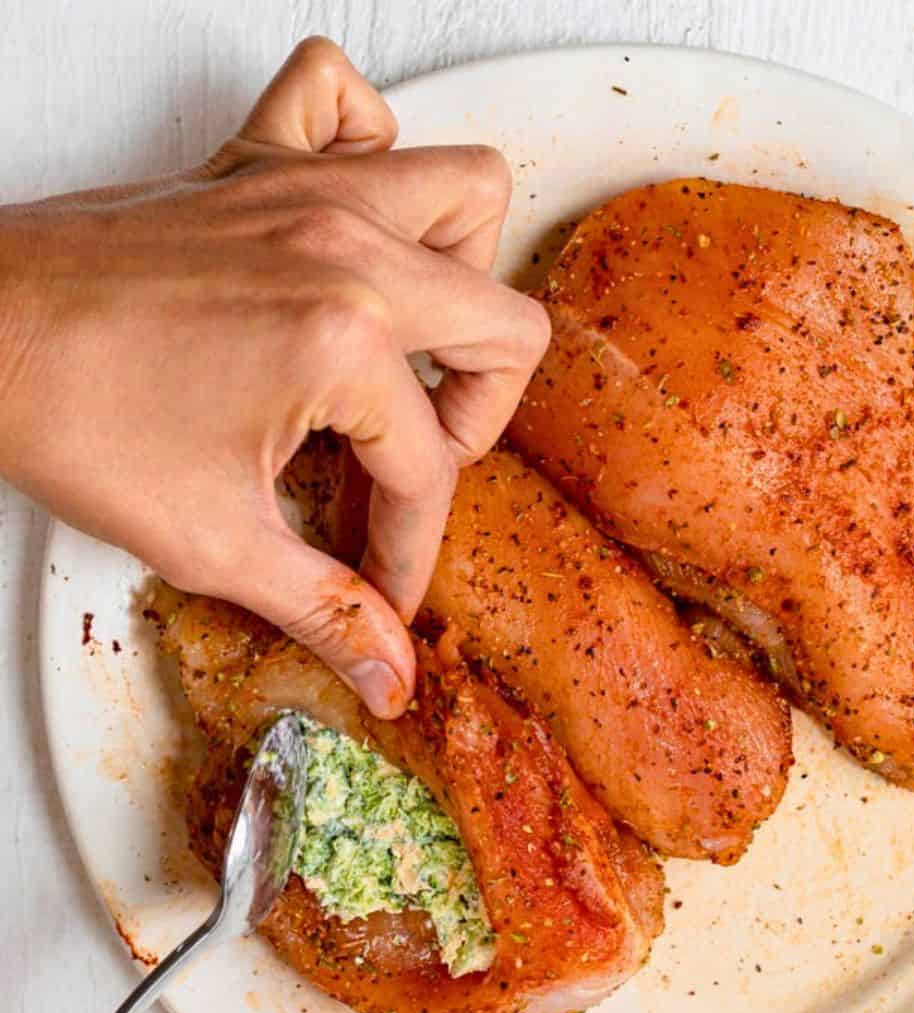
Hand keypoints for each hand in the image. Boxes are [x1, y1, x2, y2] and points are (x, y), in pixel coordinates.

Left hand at [0, 38, 548, 716]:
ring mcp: (306, 189)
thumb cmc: (69, 414)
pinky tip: (348, 225)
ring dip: (463, 271)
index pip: (428, 468)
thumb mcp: (214, 541)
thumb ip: (323, 608)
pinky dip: (371, 148)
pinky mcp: (256, 161)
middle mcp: (347, 248)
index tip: (385, 582)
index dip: (412, 546)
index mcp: (346, 340)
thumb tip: (388, 671)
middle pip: (503, 329)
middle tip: (416, 455)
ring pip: (465, 189)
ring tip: (415, 337)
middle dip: (479, 417)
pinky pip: (345, 99)